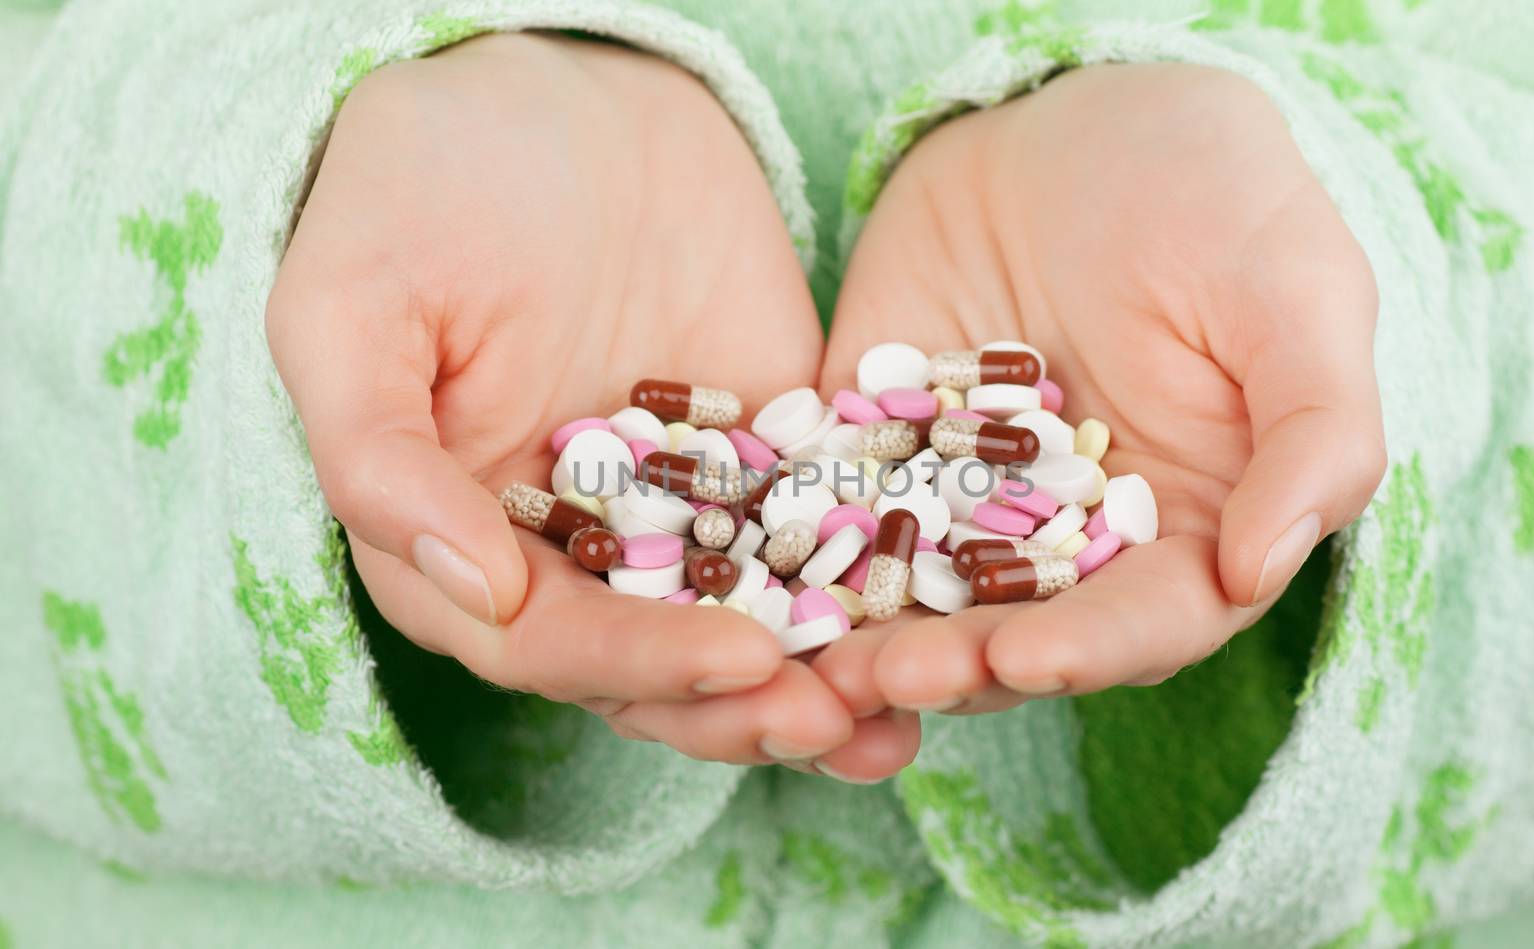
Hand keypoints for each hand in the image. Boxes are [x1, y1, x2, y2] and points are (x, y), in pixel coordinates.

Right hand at [267, 33, 917, 776]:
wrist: (556, 91)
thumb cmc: (420, 185)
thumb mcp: (354, 307)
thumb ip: (382, 458)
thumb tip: (477, 596)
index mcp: (459, 536)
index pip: (545, 641)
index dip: (636, 663)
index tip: (737, 660)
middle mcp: (567, 545)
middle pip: (653, 664)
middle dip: (740, 702)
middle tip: (835, 716)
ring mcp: (674, 505)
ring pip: (740, 622)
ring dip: (813, 680)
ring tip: (895, 711)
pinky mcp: (764, 457)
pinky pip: (817, 535)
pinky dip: (866, 585)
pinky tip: (933, 620)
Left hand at [814, 63, 1384, 715]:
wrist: (1081, 122)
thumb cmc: (1218, 202)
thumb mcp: (1296, 296)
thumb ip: (1311, 433)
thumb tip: (1261, 572)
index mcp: (1185, 531)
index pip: (1146, 620)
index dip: (1091, 650)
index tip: (1026, 659)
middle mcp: (1070, 543)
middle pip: (1017, 633)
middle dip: (955, 664)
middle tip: (887, 677)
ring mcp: (964, 505)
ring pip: (917, 597)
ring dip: (867, 637)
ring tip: (813, 660)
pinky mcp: (876, 455)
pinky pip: (834, 512)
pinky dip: (796, 553)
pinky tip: (753, 580)